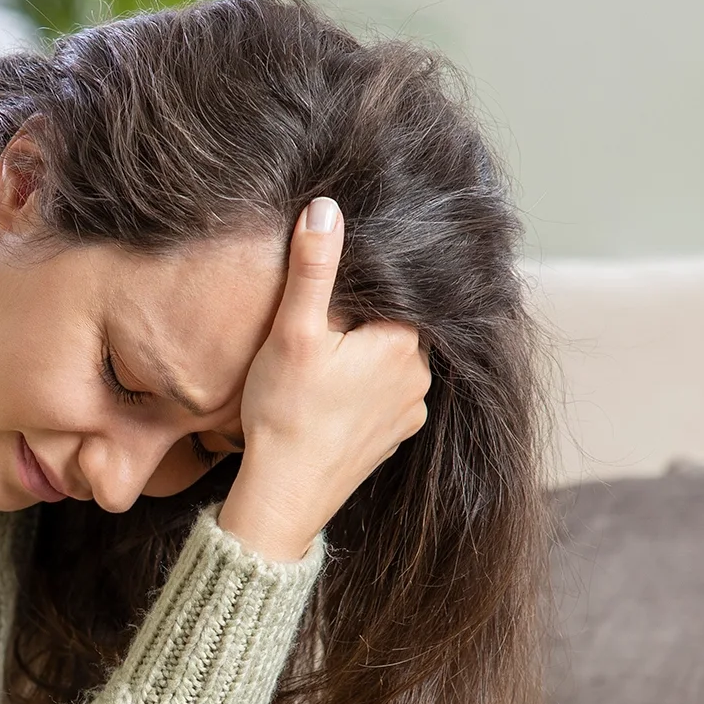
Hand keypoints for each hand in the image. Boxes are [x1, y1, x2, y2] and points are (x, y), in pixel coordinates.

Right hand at [219, 196, 432, 561]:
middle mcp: (419, 376)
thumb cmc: (285, 412)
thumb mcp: (292, 331)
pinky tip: (328, 399)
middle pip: (388, 327)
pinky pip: (382, 399)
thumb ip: (314, 268)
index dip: (350, 292)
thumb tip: (327, 208)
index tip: (321, 303)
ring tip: (318, 368)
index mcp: (403, 341)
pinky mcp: (392, 439)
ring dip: (360, 359)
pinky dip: (359, 394)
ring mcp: (409, 411)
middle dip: (355, 325)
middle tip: (312, 336)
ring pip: (386, 364)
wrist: (283, 495)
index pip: (386, 293)